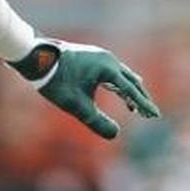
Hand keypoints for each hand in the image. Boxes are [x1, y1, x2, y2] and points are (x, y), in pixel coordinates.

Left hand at [9, 39, 159, 138]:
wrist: (34, 56)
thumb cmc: (54, 79)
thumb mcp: (75, 104)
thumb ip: (95, 120)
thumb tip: (115, 135)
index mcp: (107, 68)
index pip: (131, 90)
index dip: (143, 104)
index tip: (155, 116)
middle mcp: (107, 59)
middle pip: (131, 81)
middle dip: (140, 98)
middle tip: (149, 115)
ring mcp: (99, 55)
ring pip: (122, 75)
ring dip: (129, 91)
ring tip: (136, 108)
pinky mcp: (91, 56)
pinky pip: (112, 72)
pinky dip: (119, 84)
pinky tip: (118, 93)